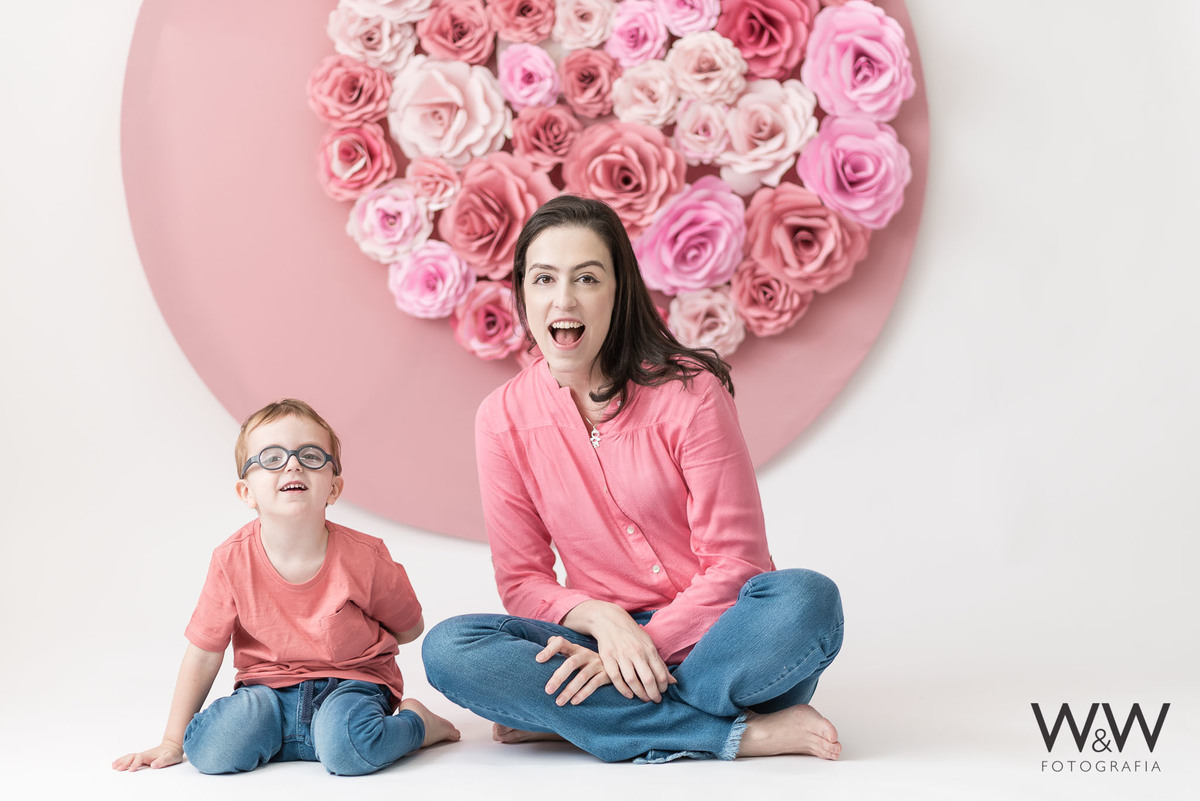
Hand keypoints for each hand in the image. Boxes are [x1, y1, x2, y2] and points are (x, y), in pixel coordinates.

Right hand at [111, 739, 183, 770]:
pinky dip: (123, 760)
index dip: (135, 764)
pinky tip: (117, 763)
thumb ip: (163, 761)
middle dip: (124, 763)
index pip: (140, 758)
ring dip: (121, 761)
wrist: (173, 746)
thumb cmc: (172, 753)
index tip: (130, 770)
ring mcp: (143, 755)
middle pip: (132, 757)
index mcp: (150, 755)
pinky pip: (130, 758)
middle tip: (117, 769)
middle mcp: (145, 754)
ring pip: (130, 757)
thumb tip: (153, 765)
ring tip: (113, 766)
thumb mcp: (171, 757)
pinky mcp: (142, 757)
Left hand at [536, 636, 612, 705]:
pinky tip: (574, 702)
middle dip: (559, 677)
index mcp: (575, 648)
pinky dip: (584, 693)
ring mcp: (596, 664)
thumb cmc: (585, 661)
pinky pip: (594, 684)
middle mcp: (586, 654)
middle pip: (571, 663)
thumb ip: (560, 649)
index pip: (561, 643)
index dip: (549, 649)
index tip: (537, 660)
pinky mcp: (606, 674)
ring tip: (558, 702)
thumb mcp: (573, 654)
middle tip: (547, 690)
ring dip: (570, 690)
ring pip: (582, 676)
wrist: (614, 663)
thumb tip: (544, 645)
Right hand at [561, 601, 675, 702]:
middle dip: (653, 694)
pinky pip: (616, 678)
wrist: (609, 620)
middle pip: (648, 679)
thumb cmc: (632, 635)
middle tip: (655, 700)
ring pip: (632, 680)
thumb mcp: (649, 644)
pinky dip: (623, 689)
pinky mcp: (608, 658)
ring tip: (644, 699)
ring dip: (640, 693)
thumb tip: (674, 682)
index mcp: (648, 649)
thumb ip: (660, 663)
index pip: (660, 673)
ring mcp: (621, 655)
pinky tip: (629, 695)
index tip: (663, 692)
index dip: (663, 686)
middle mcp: (636, 652)